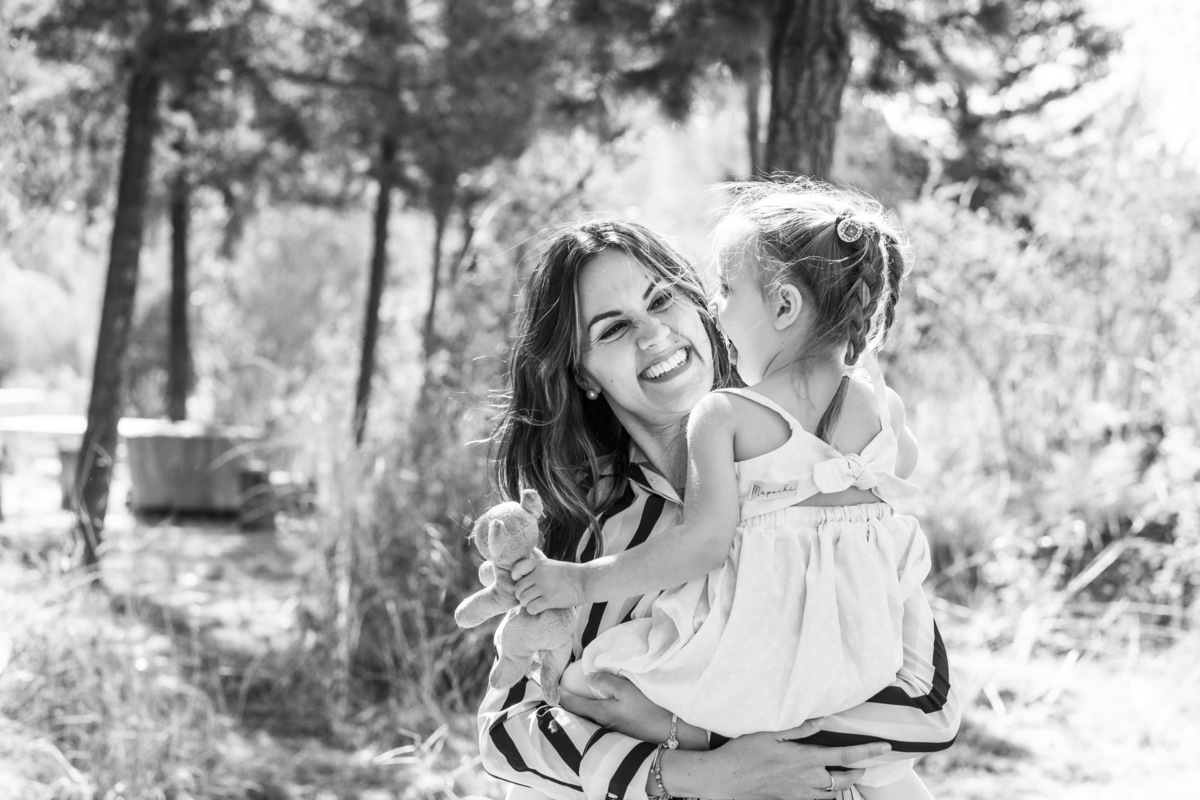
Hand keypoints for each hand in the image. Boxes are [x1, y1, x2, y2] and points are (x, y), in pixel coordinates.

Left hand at [512, 549, 586, 613]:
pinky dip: (532, 610)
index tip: (520, 580)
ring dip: (526, 603)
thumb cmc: (570, 573)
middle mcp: (540, 575)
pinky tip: (539, 608)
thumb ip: (539, 561)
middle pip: (518, 587)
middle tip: (528, 596)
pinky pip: (531, 608)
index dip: (515, 576)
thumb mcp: (552, 563)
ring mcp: (544, 587)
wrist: (586, 580)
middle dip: (521, 594)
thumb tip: (531, 553)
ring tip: (533, 603)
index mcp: (539, 564)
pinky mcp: (550, 600)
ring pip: (523, 599)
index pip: (517, 568)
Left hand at [558, 672, 679, 743]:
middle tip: (562, 689)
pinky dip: (596, 709)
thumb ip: (606, 681)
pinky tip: (601, 703)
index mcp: (601, 713)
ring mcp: (614, 728)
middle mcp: (604, 723)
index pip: (573, 704)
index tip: (552, 686)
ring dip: (583, 705)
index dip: (561, 695)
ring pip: (591, 715)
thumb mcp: (627, 689)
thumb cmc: (649, 708)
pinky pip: (603, 717)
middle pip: (580, 712)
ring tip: (578, 694)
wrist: (672, 731)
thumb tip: (588, 676)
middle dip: (570, 701)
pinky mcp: (623, 729)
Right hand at [689, 719, 889, 799]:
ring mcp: (798, 793)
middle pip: (843, 781)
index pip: (845, 756)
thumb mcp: (770, 732)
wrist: (724, 780)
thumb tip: (824, 720)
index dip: (868, 752)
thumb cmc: (744, 752)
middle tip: (862, 764)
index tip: (885, 747)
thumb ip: (800, 728)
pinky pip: (813, 799)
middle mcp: (806, 780)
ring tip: (842, 774)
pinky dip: (821, 793)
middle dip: (857, 772)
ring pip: (830, 794)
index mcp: (805, 759)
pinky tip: (815, 783)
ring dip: (840, 785)